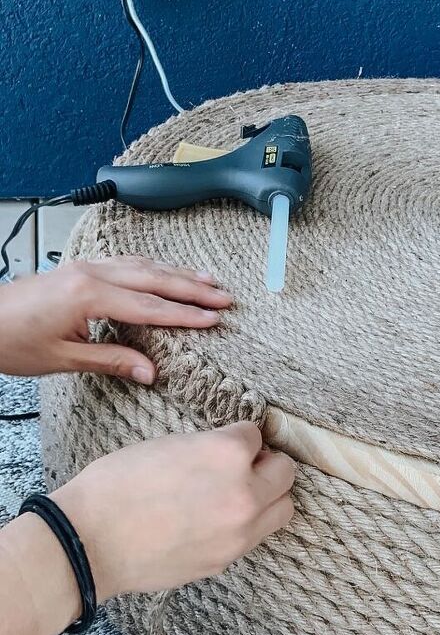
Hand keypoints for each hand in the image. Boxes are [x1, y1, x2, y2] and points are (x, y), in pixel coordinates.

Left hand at [0, 257, 232, 382]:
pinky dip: (152, 267)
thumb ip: (111, 360)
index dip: (184, 314)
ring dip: (177, 273)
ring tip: (208, 280)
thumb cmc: (12, 341)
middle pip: (153, 279)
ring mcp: (84, 267)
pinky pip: (125, 262)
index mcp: (87, 295)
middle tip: (223, 297)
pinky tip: (166, 271)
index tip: (212, 319)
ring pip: (142, 266)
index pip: (149, 306)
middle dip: (192, 288)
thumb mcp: (63, 359)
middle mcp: (90, 274)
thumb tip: (151, 372)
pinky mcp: (79, 269)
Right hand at [50, 422, 295, 600]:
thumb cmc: (117, 484)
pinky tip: (219, 520)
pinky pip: (256, 536)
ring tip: (240, 494)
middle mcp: (244, 493)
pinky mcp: (228, 559)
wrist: (89, 541)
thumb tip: (234, 452)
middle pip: (285, 472)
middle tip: (244, 466)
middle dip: (266, 464)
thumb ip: (211, 447)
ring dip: (269, 496)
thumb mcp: (168, 444)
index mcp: (227, 454)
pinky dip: (248, 525)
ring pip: (284, 509)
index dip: (238, 437)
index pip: (256, 434)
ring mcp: (240, 532)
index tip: (227, 441)